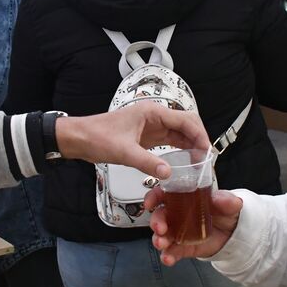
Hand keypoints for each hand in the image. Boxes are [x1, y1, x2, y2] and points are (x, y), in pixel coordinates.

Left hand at [54, 102, 210, 177]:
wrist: (80, 138)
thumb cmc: (97, 137)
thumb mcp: (123, 152)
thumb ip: (147, 162)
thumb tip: (167, 173)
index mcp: (152, 112)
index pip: (186, 120)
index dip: (200, 135)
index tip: (207, 151)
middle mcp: (155, 116)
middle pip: (187, 124)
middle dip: (200, 139)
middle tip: (207, 159)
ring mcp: (152, 126)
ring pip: (181, 133)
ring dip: (192, 145)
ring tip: (200, 162)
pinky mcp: (148, 137)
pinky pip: (171, 141)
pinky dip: (181, 149)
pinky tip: (187, 160)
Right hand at [146, 186, 242, 265]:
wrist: (233, 235)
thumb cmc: (225, 214)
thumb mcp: (229, 204)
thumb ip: (226, 201)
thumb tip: (221, 198)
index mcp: (184, 198)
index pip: (164, 194)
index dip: (153, 197)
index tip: (150, 202)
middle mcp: (177, 215)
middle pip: (159, 216)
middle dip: (156, 222)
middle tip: (160, 227)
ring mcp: (178, 232)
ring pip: (161, 235)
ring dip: (158, 239)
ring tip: (162, 244)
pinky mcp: (182, 248)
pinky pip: (171, 252)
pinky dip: (167, 256)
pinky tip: (168, 258)